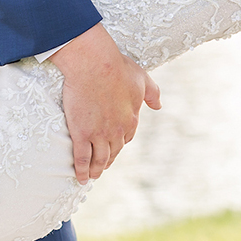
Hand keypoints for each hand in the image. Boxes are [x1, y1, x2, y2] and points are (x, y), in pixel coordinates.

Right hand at [50, 23, 160, 183]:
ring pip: (99, 159)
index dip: (119, 144)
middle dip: (108, 161)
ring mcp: (99, 134)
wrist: (94, 64)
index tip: (114, 148)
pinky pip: (82, 158)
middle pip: (113, 151)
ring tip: (92, 177)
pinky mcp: (82, 134)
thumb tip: (159, 106)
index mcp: (131, 119)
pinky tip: (81, 177)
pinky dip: (82, 170)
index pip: (127, 138)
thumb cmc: (117, 67)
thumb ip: (152, 93)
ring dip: (97, 169)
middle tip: (102, 167)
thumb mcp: (142, 78)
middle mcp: (117, 131)